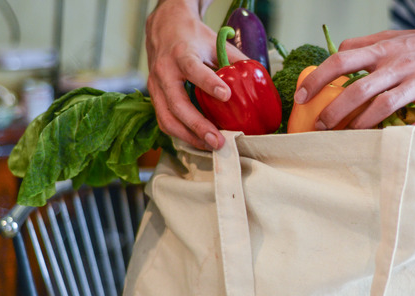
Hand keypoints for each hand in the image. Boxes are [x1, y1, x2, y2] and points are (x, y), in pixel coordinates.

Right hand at [145, 0, 246, 149]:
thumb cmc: (192, 37)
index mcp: (181, 54)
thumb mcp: (214, 42)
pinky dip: (182, 134)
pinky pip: (165, 121)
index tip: (226, 95)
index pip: (192, 68)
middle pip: (177, 103)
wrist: (163, 28)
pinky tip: (199, 141)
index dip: (208, 83)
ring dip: (189, 137)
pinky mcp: (155, 98)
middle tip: (218, 140)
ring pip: (167, 118)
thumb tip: (260, 81)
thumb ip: (234, 60)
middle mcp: (164, 71)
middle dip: (198, 125)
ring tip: (211, 146)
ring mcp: (156, 87)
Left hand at [294, 26, 414, 129]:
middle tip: (320, 127)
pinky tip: (392, 146)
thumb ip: (366, 45)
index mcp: (384, 50)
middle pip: (358, 89)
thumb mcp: (396, 37)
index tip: (300, 97)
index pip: (341, 60)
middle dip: (334, 111)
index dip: (317, 79)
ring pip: (384, 106)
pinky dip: (406, 136)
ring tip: (347, 139)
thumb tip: (336, 52)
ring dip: (361, 126)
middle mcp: (399, 64)